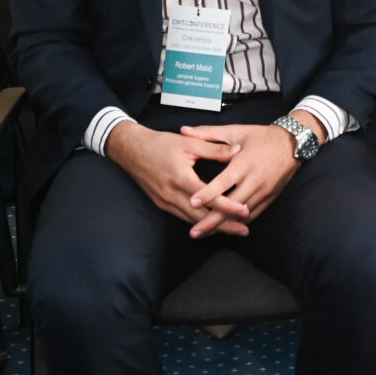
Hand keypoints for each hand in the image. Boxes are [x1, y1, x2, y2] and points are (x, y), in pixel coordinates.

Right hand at [105, 121, 259, 235]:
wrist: (130, 149)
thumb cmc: (158, 144)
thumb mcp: (188, 143)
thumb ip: (214, 149)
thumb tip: (237, 151)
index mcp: (181, 178)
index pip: (209, 198)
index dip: (228, 207)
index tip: (245, 212)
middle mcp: (172, 194)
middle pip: (202, 217)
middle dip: (224, 226)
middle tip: (244, 231)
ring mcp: (165, 201)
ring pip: (192, 220)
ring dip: (212, 227)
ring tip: (232, 230)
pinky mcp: (161, 204)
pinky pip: (183, 217)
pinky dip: (198, 222)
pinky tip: (210, 224)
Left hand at [176, 122, 304, 235]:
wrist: (293, 143)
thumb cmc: (262, 136)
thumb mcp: (236, 131)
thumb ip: (208, 133)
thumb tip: (184, 131)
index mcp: (244, 163)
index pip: (223, 182)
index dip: (208, 193)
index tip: (192, 202)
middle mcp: (255, 180)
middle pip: (231, 205)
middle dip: (211, 220)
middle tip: (195, 232)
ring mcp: (264, 191)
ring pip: (241, 214)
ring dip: (224, 225)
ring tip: (205, 233)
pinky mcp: (270, 197)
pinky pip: (253, 214)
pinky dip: (238, 221)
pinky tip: (226, 227)